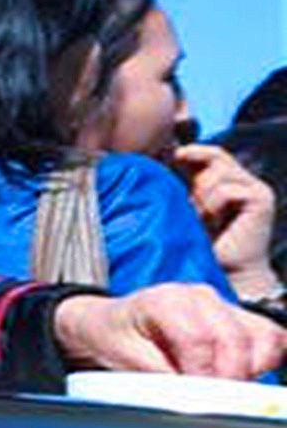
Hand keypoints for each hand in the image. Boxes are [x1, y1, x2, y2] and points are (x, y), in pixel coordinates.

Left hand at [53, 282, 286, 383]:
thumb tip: (184, 396)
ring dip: (253, 370)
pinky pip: (270, 337)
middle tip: (216, 404)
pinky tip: (244, 377)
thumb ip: (154, 375)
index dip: (205, 375)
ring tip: (226, 392)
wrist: (107, 321)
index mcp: (166, 301)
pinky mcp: (238, 317)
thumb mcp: (120, 357)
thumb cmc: (111, 336)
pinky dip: (265, 360)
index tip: (202, 401)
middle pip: (236, 339)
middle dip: (231, 378)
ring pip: (263, 336)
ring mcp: (223, 304)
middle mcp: (200, 297)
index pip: (200, 339)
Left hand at [176, 142, 281, 289]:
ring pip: (218, 173)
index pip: (212, 154)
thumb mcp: (189, 209)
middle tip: (194, 209)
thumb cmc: (202, 246)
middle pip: (215, 158)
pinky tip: (214, 222)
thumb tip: (165, 158)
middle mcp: (246, 181)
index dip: (192, 152)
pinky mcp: (262, 199)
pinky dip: (214, 206)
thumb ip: (185, 185)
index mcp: (229, 181)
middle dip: (196, 181)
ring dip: (203, 196)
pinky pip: (227, 190)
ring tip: (204, 219)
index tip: (172, 157)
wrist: (227, 275)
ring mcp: (257, 188)